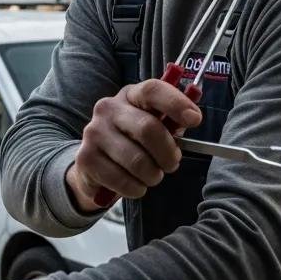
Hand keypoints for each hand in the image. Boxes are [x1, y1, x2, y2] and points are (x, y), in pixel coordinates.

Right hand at [67, 79, 201, 208]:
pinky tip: (134, 185)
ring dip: (152, 176)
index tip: (195, 120)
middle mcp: (107, 108)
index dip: (176, 103)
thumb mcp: (154, 126)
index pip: (153, 90)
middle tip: (171, 164)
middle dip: (167, 153)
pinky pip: (122, 180)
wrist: (96, 165)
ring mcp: (93, 132)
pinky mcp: (85, 158)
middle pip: (148, 129)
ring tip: (151, 176)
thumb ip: (171, 122)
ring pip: (137, 161)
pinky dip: (136, 189)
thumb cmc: (134, 142)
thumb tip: (192, 118)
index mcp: (130, 95)